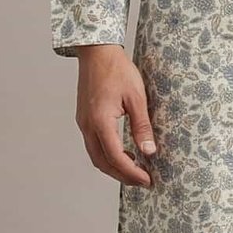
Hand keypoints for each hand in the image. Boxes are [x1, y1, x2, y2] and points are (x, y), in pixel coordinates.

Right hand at [73, 44, 156, 185]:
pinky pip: (93, 144)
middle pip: (102, 162)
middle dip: (122, 176)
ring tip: (135, 170)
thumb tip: (149, 151)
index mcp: (100, 121)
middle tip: (142, 181)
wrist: (97, 52)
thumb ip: (142, 126)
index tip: (147, 180)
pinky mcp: (84, 118)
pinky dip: (108, 154)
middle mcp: (87, 125)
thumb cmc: (117, 70)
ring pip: (96, 155)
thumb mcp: (136, 97)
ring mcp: (83, 122)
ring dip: (114, 166)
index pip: (116, 157)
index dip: (132, 172)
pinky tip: (123, 151)